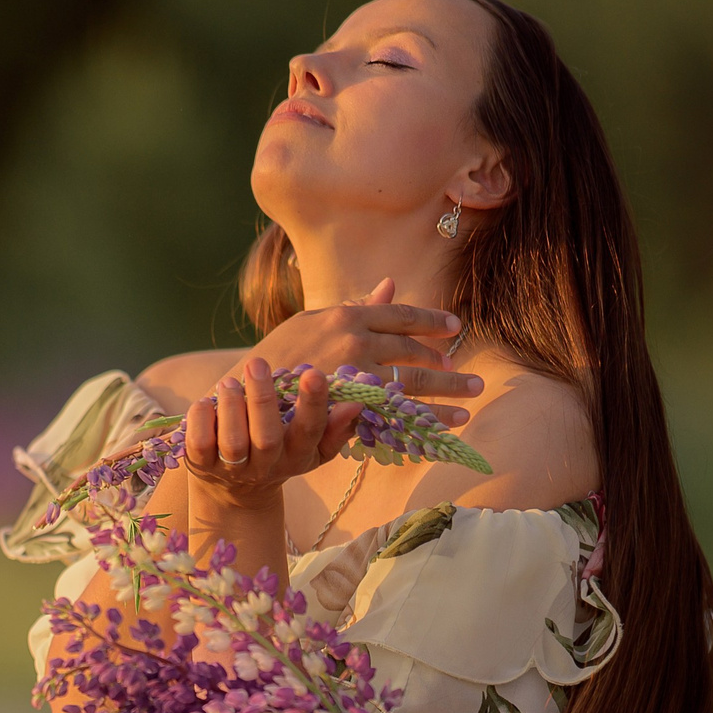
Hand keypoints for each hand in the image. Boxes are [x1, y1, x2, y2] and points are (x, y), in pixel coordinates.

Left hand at [185, 358, 360, 512]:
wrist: (235, 489)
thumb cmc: (281, 452)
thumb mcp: (312, 446)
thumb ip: (335, 426)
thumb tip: (356, 403)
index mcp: (297, 456)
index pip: (309, 431)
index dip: (313, 404)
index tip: (314, 373)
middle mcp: (266, 466)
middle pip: (267, 437)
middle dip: (263, 399)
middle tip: (258, 363)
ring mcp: (232, 468)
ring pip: (233, 441)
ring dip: (231, 407)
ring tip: (230, 381)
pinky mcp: (201, 465)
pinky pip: (199, 444)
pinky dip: (201, 420)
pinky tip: (206, 401)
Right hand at [238, 276, 481, 421]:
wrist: (241, 398)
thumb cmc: (274, 359)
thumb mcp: (310, 323)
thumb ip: (355, 307)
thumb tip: (391, 285)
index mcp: (344, 316)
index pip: (400, 315)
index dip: (432, 321)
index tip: (456, 328)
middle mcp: (352, 341)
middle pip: (412, 351)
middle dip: (446, 364)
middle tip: (470, 375)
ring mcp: (351, 375)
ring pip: (412, 383)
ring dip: (447, 392)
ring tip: (471, 401)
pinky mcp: (348, 407)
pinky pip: (396, 413)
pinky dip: (424, 421)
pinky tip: (442, 427)